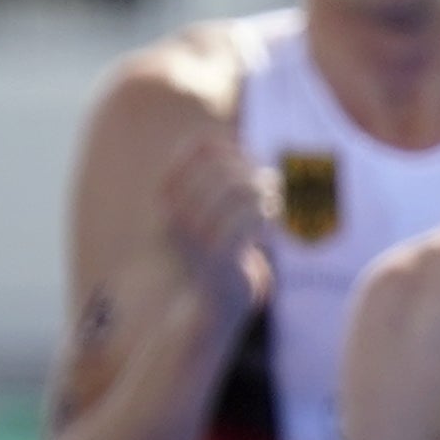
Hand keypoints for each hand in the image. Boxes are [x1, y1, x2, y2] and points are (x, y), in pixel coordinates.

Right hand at [166, 125, 269, 326]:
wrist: (207, 302)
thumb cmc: (212, 248)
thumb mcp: (206, 209)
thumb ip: (214, 178)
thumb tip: (233, 137)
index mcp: (166, 195)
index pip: (198, 148)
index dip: (231, 147)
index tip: (251, 157)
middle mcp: (174, 212)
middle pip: (224, 167)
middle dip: (254, 170)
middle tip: (271, 181)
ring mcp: (194, 235)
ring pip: (239, 191)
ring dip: (264, 192)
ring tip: (272, 201)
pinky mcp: (217, 256)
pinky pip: (249, 219)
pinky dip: (265, 216)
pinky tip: (268, 224)